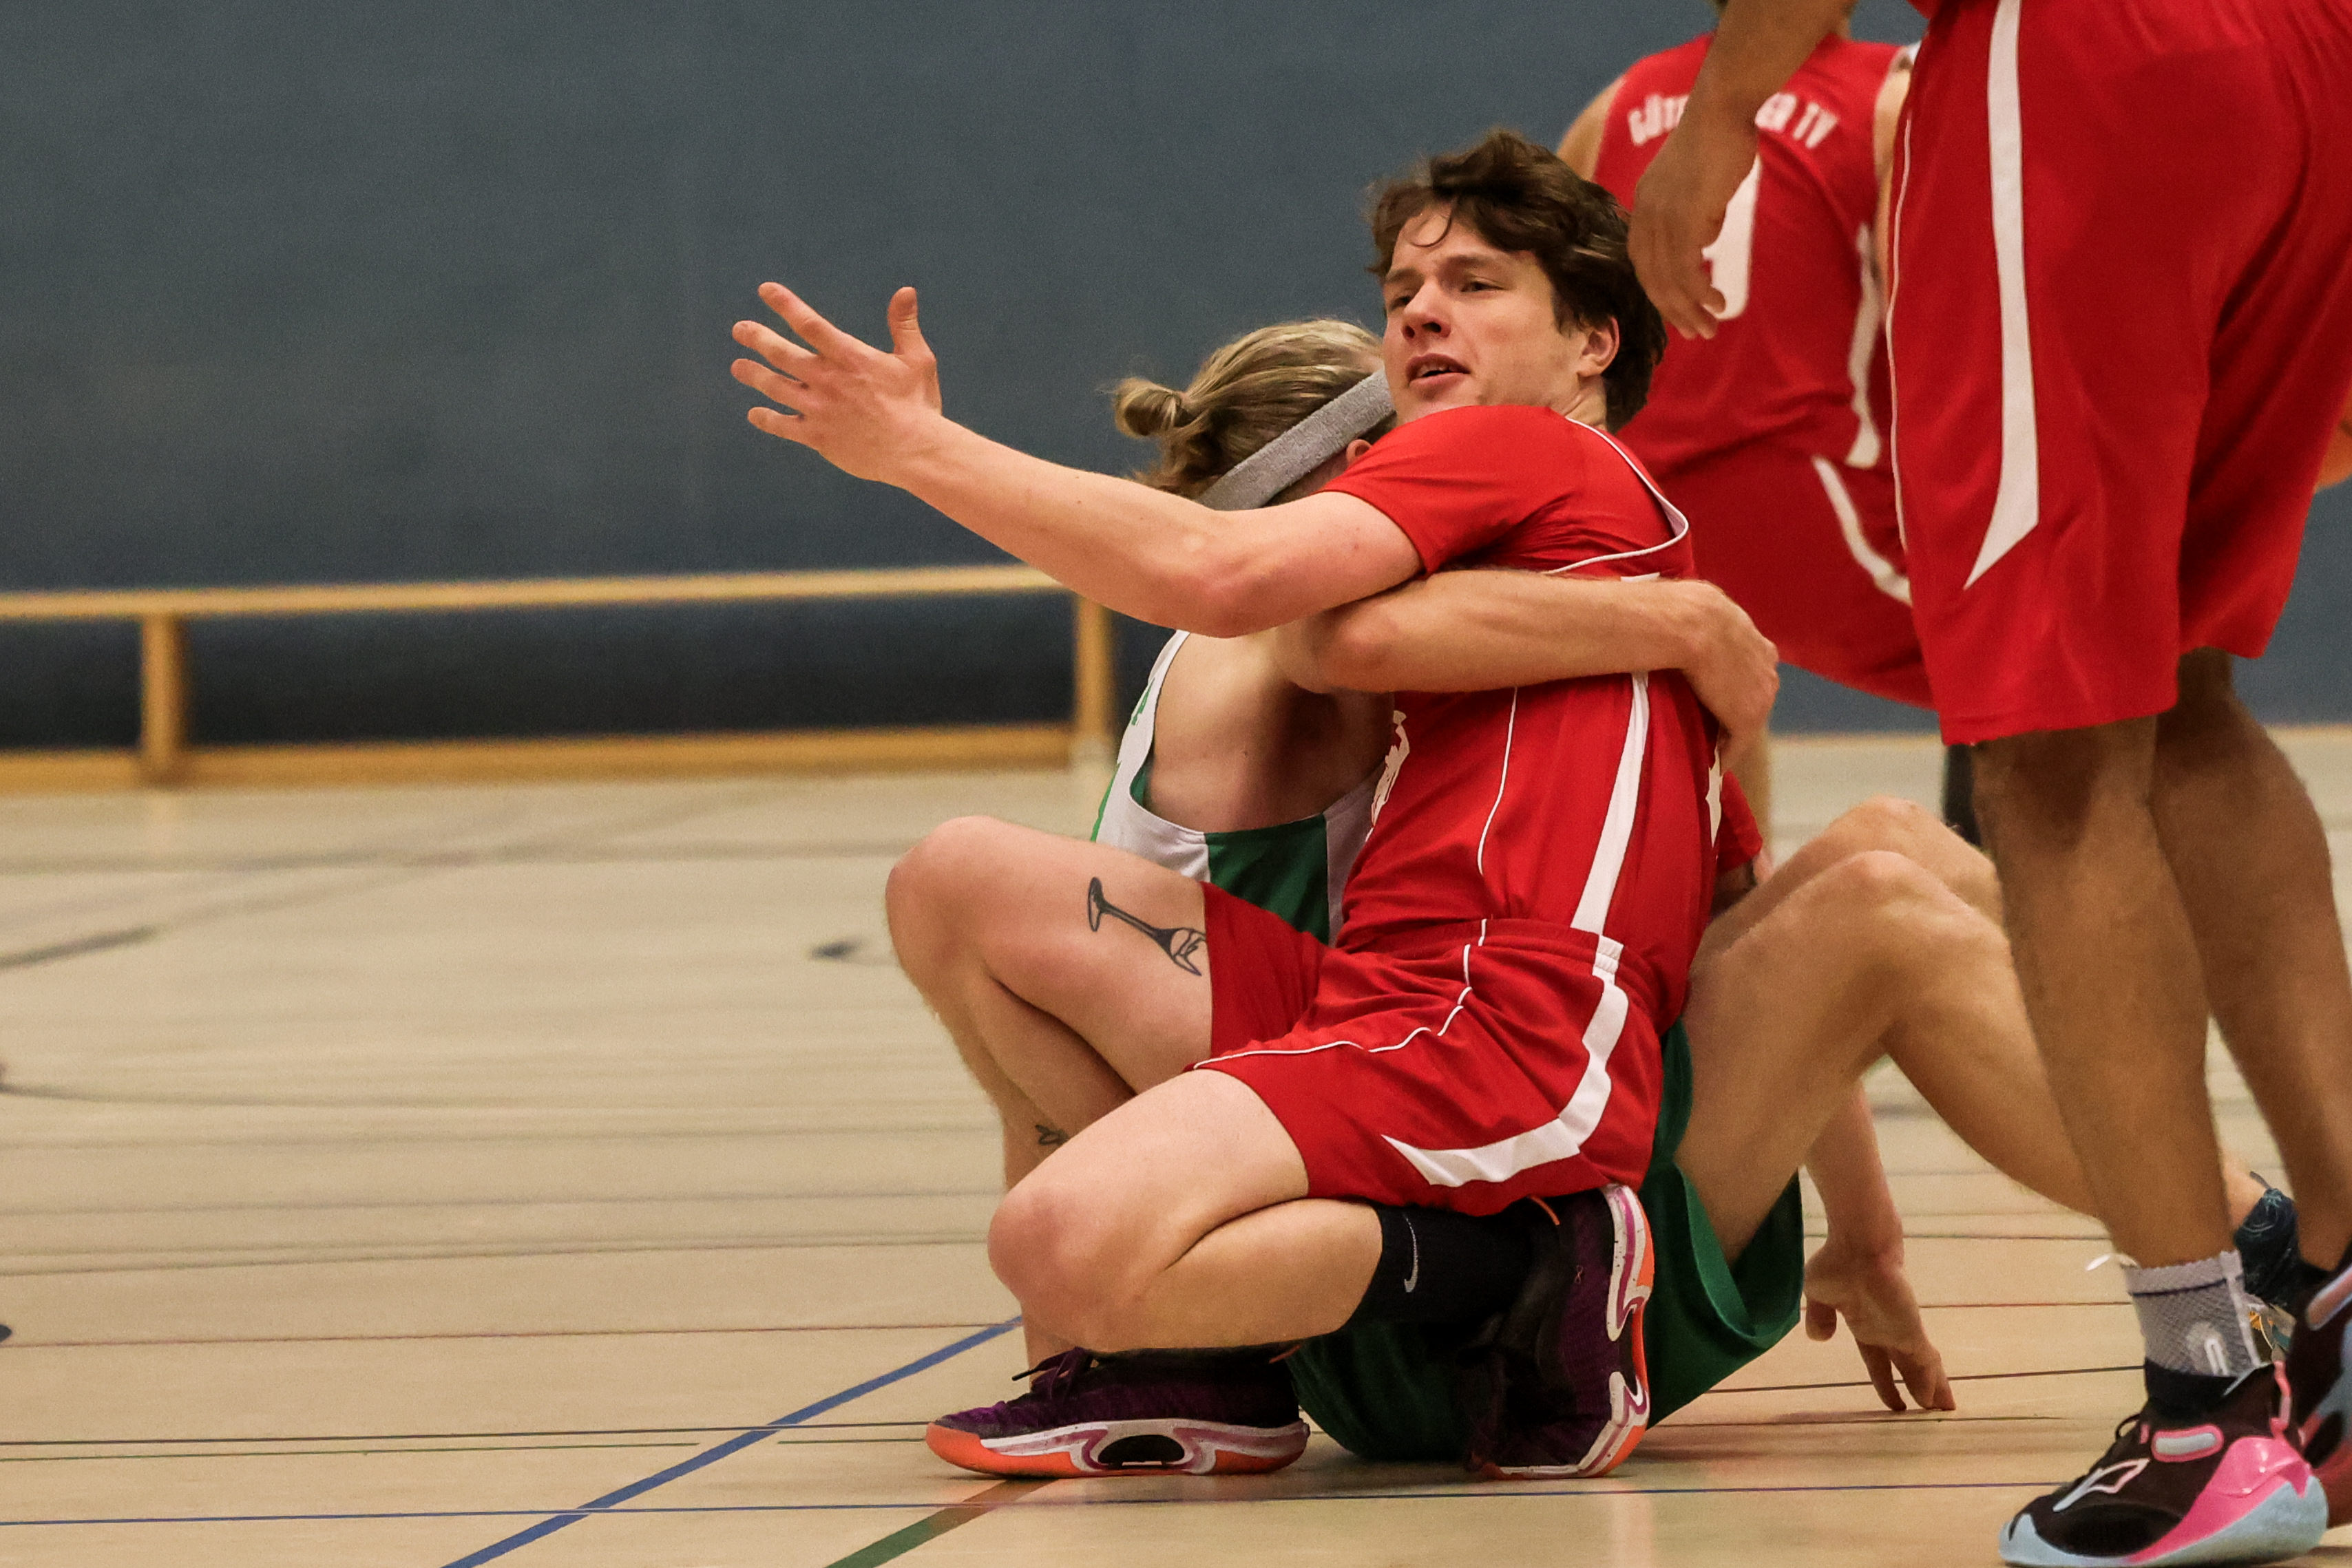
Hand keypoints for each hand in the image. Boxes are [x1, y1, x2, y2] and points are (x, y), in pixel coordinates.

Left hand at [730, 283, 945, 483]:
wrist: (914, 452)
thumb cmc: (919, 405)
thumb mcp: (917, 359)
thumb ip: (904, 325)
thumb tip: (906, 290)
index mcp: (850, 358)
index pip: (810, 324)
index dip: (785, 305)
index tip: (765, 290)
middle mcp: (828, 381)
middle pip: (782, 354)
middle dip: (757, 338)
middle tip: (739, 329)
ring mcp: (819, 409)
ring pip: (775, 387)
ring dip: (754, 375)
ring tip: (738, 367)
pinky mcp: (817, 437)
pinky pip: (783, 426)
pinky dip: (766, 419)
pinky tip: (754, 414)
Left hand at [1627, 103, 1758, 338]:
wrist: (1723, 108)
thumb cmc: (1720, 139)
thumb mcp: (1702, 185)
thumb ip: (1699, 214)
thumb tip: (1705, 240)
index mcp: (1645, 207)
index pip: (1644, 262)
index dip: (1660, 291)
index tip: (1680, 312)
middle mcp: (1646, 215)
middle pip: (1651, 278)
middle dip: (1674, 311)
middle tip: (1697, 332)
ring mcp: (1662, 217)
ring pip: (1668, 279)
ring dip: (1689, 309)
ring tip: (1710, 327)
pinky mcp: (1684, 217)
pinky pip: (1686, 267)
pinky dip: (1699, 292)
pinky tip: (1716, 302)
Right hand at [1679, 582, 1777, 749]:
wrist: (1691, 624)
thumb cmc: (1688, 610)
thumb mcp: (1709, 605)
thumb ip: (1710, 617)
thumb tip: (1685, 609)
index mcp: (1762, 646)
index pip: (1753, 673)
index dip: (1735, 686)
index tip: (1719, 696)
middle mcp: (1769, 672)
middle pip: (1754, 698)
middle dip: (1736, 710)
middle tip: (1713, 724)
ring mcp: (1762, 697)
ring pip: (1747, 721)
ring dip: (1731, 733)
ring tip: (1712, 746)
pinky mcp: (1747, 719)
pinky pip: (1738, 744)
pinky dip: (1727, 755)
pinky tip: (1714, 764)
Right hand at [1803, 1239, 1955, 1412]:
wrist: (1857, 1243)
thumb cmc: (1837, 1261)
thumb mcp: (1818, 1293)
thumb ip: (1819, 1317)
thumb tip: (1818, 1338)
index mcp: (1865, 1326)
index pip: (1879, 1362)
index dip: (1886, 1383)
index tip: (1896, 1403)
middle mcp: (1887, 1332)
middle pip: (1908, 1368)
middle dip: (1919, 1388)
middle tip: (1932, 1411)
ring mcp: (1902, 1331)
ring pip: (1922, 1368)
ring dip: (1932, 1389)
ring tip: (1944, 1410)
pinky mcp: (1911, 1328)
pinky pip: (1924, 1362)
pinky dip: (1930, 1382)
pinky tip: (1933, 1400)